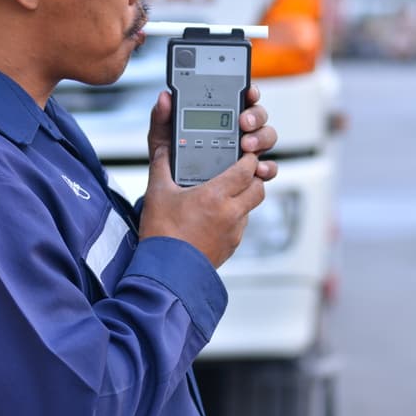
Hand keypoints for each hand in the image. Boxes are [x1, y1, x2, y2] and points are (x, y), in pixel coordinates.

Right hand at [141, 87, 277, 267]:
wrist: (165, 273)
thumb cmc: (160, 234)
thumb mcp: (157, 192)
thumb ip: (162, 161)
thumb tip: (162, 141)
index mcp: (216, 196)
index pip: (248, 169)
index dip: (249, 158)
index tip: (244, 151)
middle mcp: (231, 214)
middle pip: (257, 187)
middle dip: (253, 176)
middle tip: (240, 168)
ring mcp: (234, 232)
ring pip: (251, 206)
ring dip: (244, 196)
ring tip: (227, 190)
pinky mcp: (231, 246)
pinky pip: (241, 225)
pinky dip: (235, 215)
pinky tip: (216, 213)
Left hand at [145, 86, 277, 181]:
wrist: (172, 192)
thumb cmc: (172, 158)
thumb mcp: (163, 137)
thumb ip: (162, 117)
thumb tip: (164, 98)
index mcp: (220, 115)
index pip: (239, 96)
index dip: (248, 91)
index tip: (247, 91)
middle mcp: (238, 130)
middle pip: (258, 115)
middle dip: (254, 116)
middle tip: (243, 123)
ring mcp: (247, 150)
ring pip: (266, 137)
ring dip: (260, 139)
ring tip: (246, 146)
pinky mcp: (251, 173)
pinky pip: (267, 167)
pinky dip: (267, 168)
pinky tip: (258, 170)